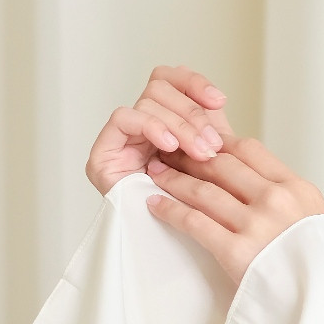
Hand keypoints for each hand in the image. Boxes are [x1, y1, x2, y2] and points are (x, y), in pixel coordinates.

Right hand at [86, 65, 230, 194]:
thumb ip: (212, 128)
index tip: (219, 101)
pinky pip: (123, 118)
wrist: (180, 244)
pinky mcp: (103, 154)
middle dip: (192, 113)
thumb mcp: (213, 160)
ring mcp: (122, 138)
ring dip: (181, 126)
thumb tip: (218, 99)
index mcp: (166, 120)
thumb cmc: (199, 204)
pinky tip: (170, 148)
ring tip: (200, 152)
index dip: (194, 83)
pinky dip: (152, 127)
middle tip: (212, 142)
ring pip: (148, 102)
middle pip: (160, 87)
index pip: (171, 78)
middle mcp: (141, 124)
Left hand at [144, 135, 323, 285]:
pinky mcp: (236, 252)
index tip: (199, 142)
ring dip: (174, 179)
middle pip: (222, 165)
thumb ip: (286, 198)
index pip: (249, 150)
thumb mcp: (313, 218)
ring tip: (156, 174)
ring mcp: (256, 225)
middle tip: (169, 153)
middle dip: (190, 156)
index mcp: (297, 188)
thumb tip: (252, 181)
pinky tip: (156, 205)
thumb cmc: (319, 264)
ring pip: (204, 191)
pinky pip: (194, 222)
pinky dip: (170, 210)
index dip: (218, 142)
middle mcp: (276, 199)